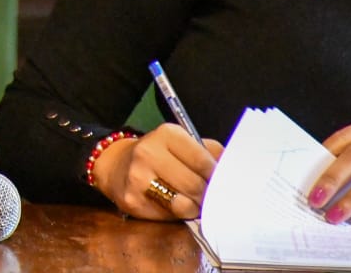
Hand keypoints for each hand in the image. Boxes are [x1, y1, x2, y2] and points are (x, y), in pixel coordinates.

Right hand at [91, 124, 222, 219]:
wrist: (116, 164)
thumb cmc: (159, 155)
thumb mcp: (182, 144)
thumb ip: (210, 153)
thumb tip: (234, 170)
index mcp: (166, 134)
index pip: (203, 161)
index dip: (216, 177)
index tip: (220, 183)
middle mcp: (148, 152)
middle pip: (195, 185)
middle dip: (206, 195)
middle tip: (207, 196)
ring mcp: (138, 177)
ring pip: (183, 204)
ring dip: (192, 207)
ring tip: (190, 201)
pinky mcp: (132, 200)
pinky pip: (167, 216)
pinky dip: (175, 214)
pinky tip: (171, 205)